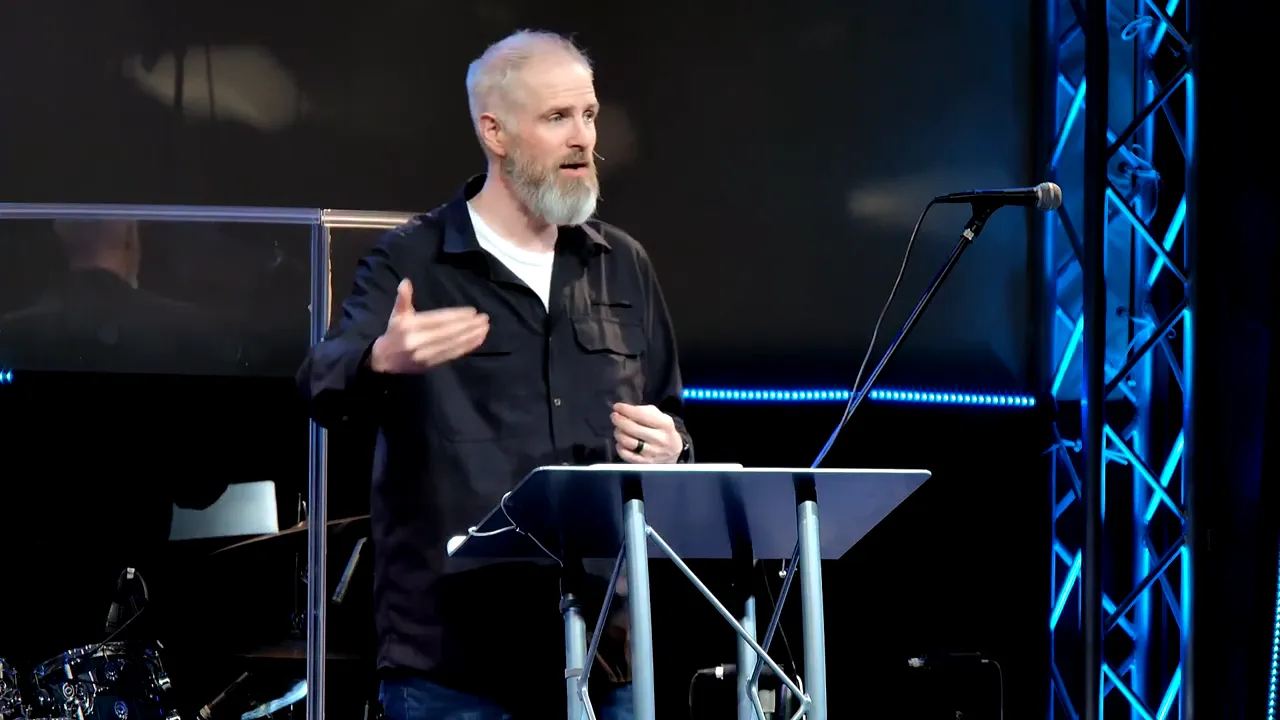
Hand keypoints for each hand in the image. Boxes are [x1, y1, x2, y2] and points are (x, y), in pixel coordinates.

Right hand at [369, 279, 489, 373]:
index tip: (472, 312)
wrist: (384, 361)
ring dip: (471, 336)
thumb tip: (406, 282)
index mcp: (411, 327)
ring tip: (485, 328)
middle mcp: (419, 341)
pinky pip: (452, 355)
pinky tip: (477, 340)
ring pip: (453, 344)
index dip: (456, 316)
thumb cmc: (395, 333)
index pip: (438, 320)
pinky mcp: (432, 364)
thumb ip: (403, 298)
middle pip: (449, 332)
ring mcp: (426, 355)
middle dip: (468, 325)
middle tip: (484, 319)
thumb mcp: (397, 314)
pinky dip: (467, 348)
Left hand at [611, 402, 682, 463]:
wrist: (674, 452)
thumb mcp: (660, 417)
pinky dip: (620, 447)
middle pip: (632, 428)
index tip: (617, 406)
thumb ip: (644, 411)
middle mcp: (659, 439)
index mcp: (664, 424)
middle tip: (614, 416)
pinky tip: (621, 443)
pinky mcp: (644, 463)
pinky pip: (626, 454)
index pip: (641, 415)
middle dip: (619, 420)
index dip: (626, 410)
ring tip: (618, 429)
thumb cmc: (662, 430)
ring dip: (618, 433)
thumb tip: (624, 410)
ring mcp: (652, 452)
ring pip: (627, 441)